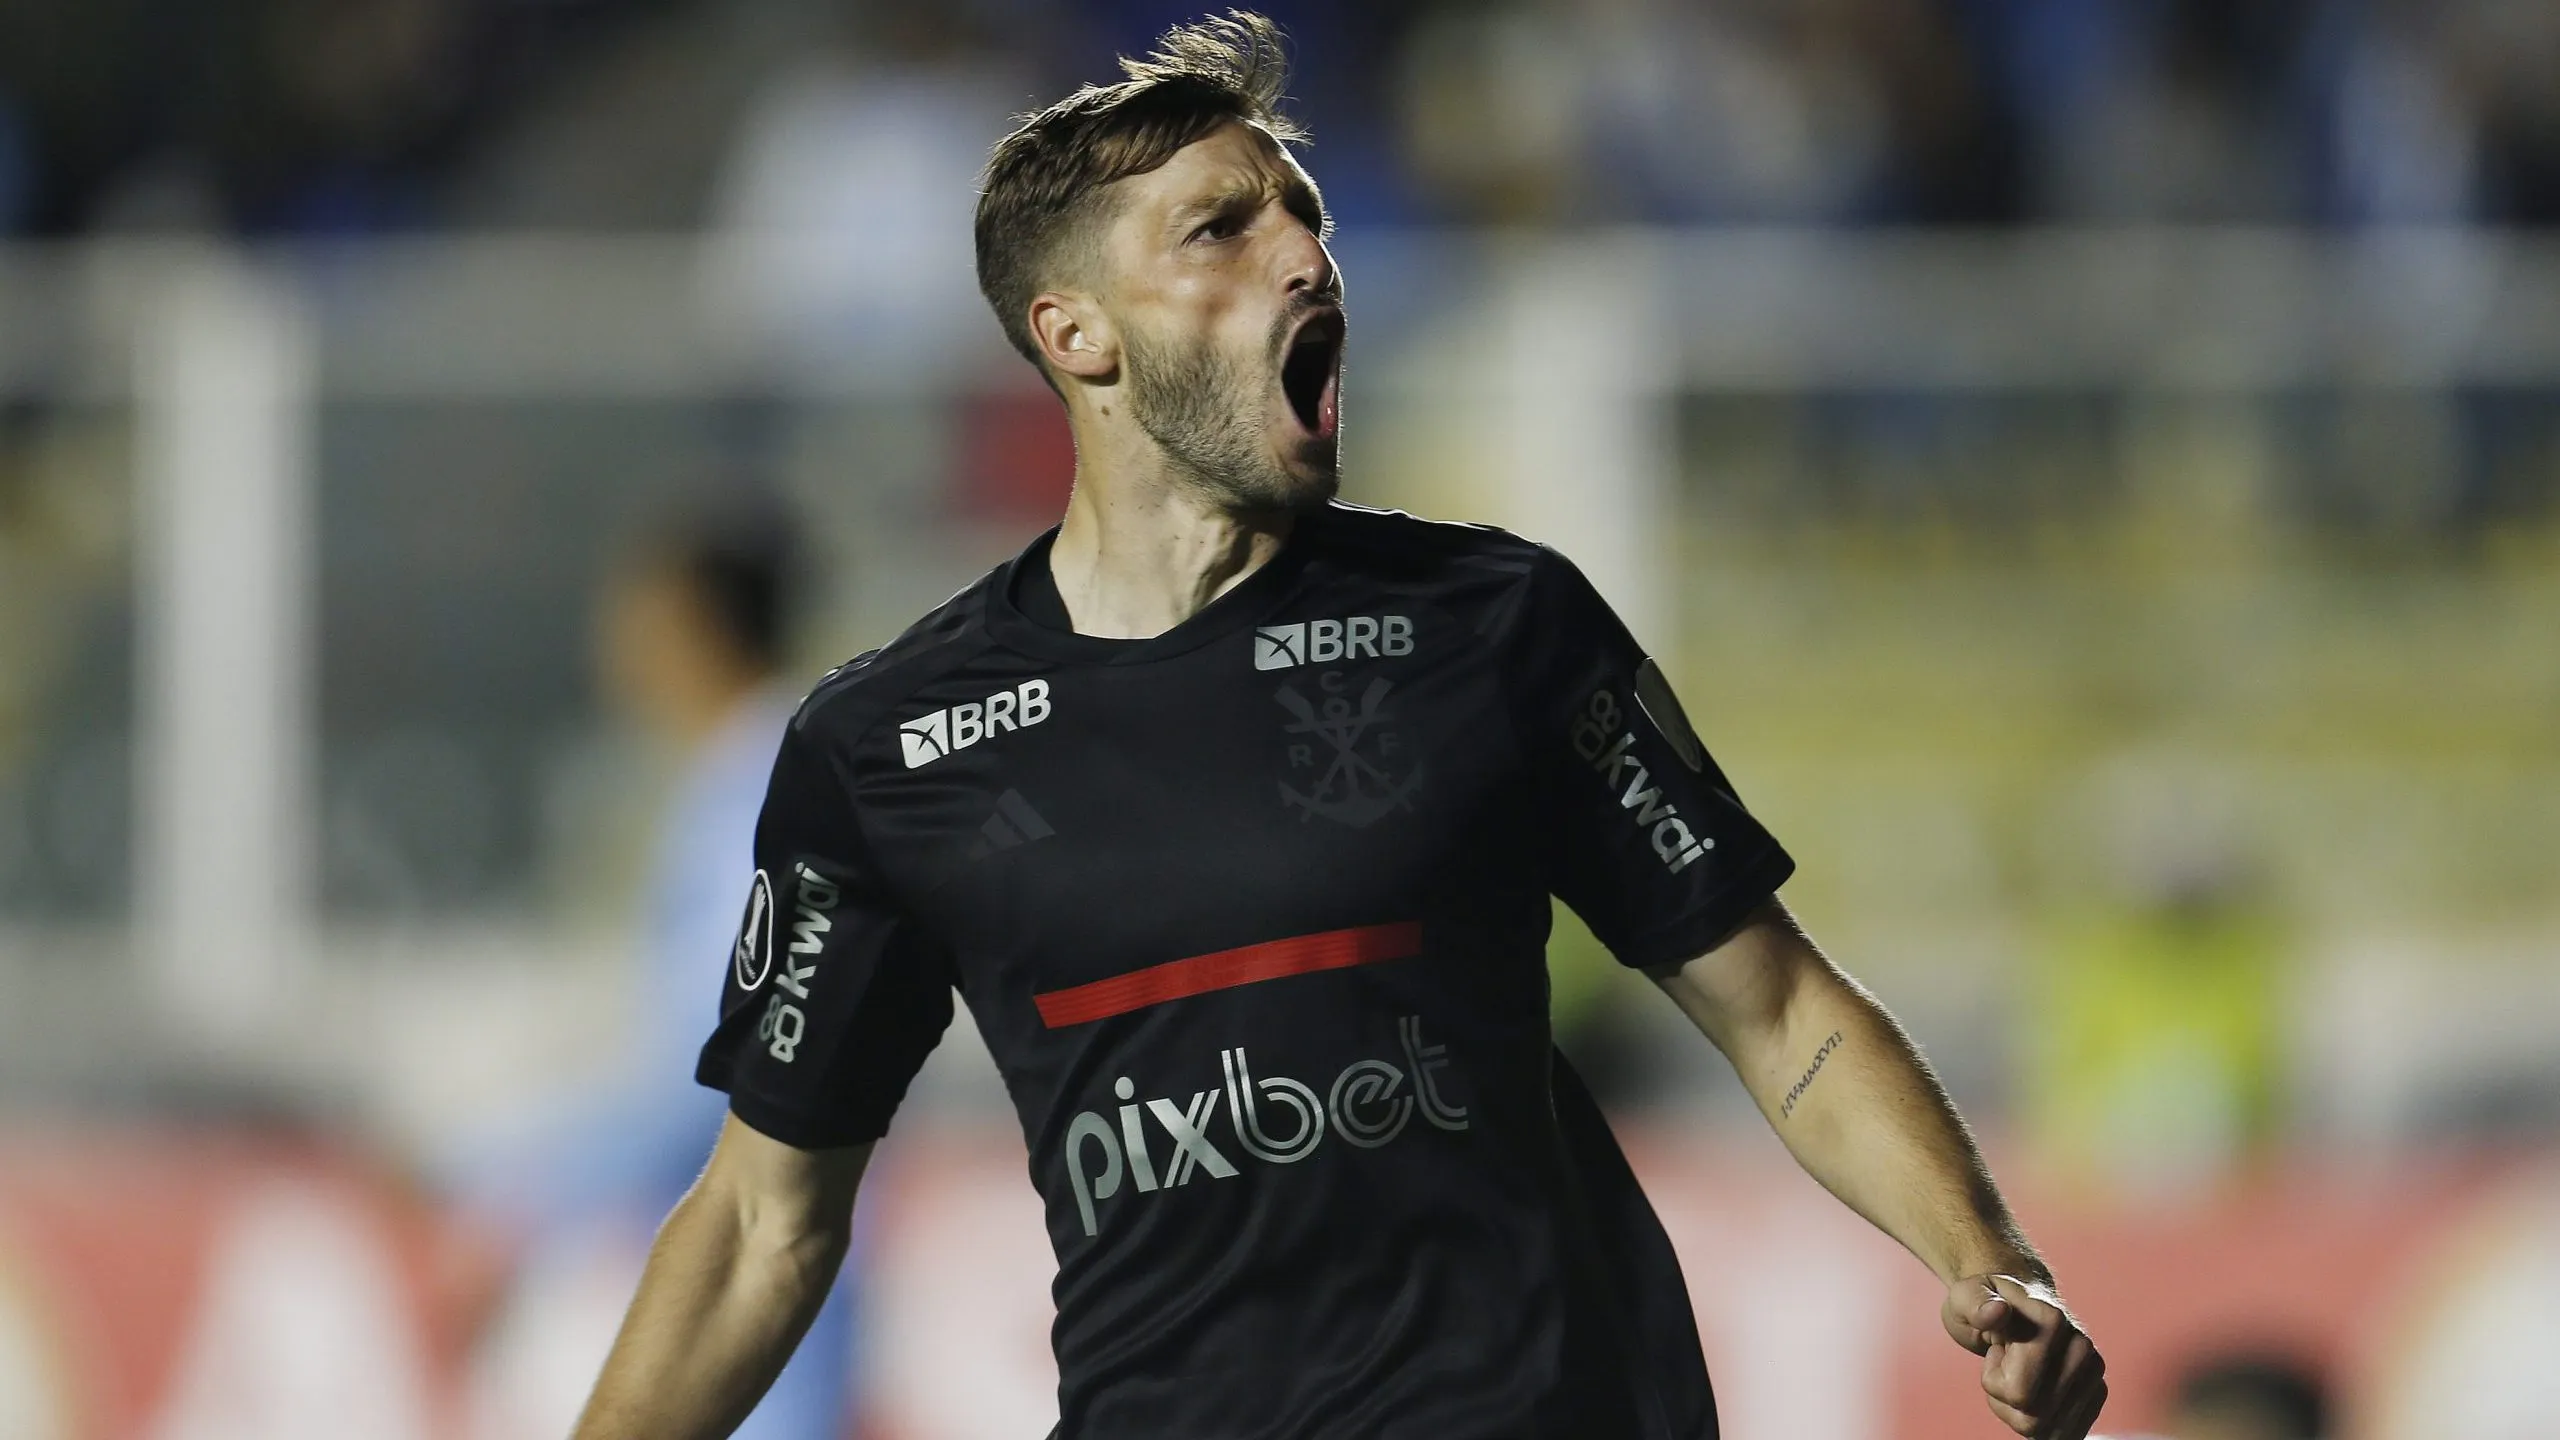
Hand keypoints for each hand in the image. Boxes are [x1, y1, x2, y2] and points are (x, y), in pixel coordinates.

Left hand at [1942, 1273, 2106, 1437]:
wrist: (2015, 1307)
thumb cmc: (1984, 1303)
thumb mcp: (1965, 1297)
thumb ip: (1975, 1305)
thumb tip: (1997, 1311)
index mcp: (2051, 1321)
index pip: (2018, 1393)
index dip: (1992, 1380)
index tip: (1995, 1349)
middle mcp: (2081, 1347)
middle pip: (2033, 1418)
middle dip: (2005, 1399)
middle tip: (2005, 1364)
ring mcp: (2093, 1371)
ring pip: (2047, 1430)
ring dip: (2020, 1411)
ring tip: (2018, 1374)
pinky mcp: (2097, 1392)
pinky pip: (2064, 1434)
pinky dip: (2040, 1423)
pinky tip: (2035, 1393)